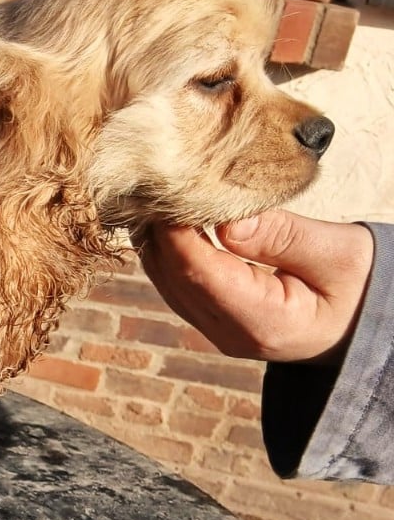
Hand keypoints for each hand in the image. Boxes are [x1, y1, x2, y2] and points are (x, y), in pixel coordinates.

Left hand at [140, 210, 373, 364]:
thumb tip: (226, 220)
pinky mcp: (215, 320)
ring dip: (160, 241)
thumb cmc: (361, 283)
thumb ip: (282, 236)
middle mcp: (233, 336)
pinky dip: (171, 252)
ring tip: (158, 197)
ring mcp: (220, 332)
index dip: (175, 231)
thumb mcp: (337, 252)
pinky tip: (169, 221)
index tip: (168, 190)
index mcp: (266, 323)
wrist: (366, 319)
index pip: (199, 273)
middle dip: (160, 232)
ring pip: (169, 284)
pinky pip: (179, 286)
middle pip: (176, 279)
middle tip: (154, 183)